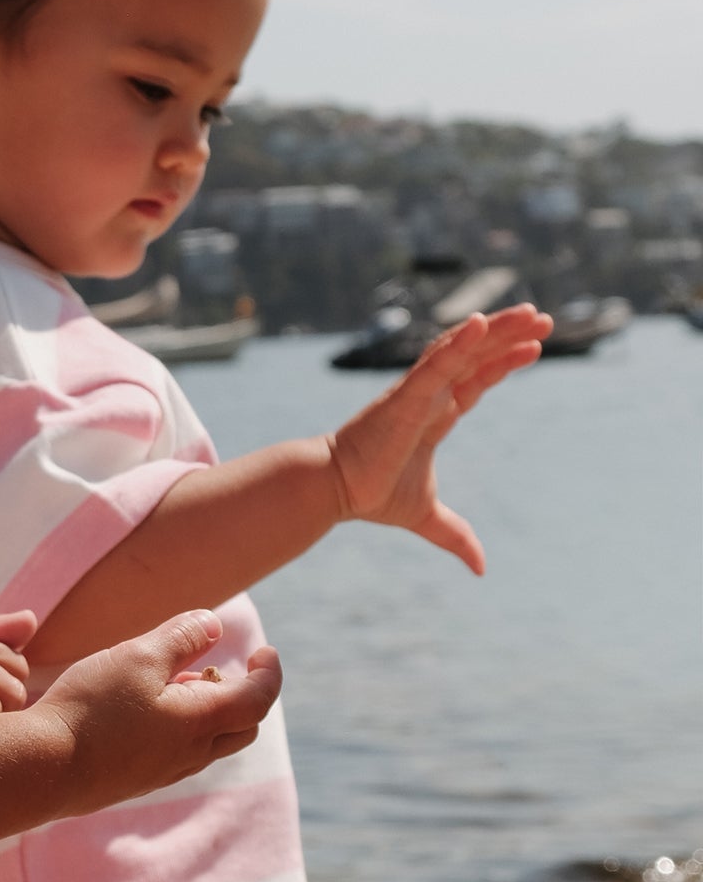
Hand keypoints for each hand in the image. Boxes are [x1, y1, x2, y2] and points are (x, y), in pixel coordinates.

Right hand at [28, 610, 282, 812]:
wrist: (42, 769)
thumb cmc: (91, 708)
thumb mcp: (138, 656)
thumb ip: (182, 637)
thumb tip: (214, 624)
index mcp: (201, 721)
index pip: (259, 699)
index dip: (269, 673)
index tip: (265, 652)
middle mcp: (191, 754)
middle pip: (241, 727)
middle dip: (242, 694)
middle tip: (214, 667)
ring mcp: (164, 772)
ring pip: (208, 743)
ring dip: (207, 711)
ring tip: (171, 683)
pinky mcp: (137, 781)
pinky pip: (178, 755)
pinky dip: (181, 728)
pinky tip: (142, 711)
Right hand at [327, 304, 549, 572]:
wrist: (336, 492)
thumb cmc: (372, 494)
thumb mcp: (426, 517)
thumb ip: (454, 535)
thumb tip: (480, 568)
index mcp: (436, 414)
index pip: (477, 379)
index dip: (503, 362)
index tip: (534, 348)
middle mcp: (430, 395)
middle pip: (476, 355)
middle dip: (509, 335)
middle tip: (543, 318)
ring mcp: (418, 391)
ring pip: (461, 350)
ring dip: (495, 329)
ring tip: (529, 313)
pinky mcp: (406, 395)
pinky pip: (436, 362)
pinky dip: (458, 342)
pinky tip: (480, 323)